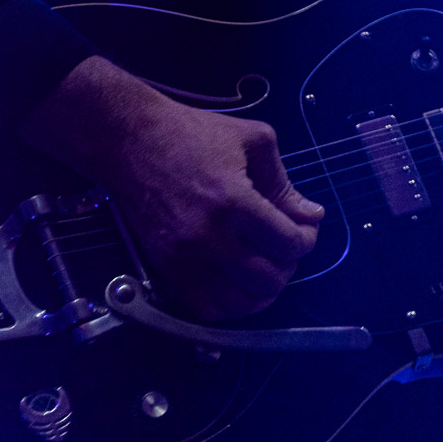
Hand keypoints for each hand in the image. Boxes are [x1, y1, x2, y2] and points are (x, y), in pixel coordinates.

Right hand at [20, 56, 323, 320]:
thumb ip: (283, 182)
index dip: (305, 240)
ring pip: (240, 303)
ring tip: (263, 266)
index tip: (303, 230)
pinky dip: (229, 304)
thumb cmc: (191, 131)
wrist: (130, 139)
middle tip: (283, 247)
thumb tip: (311, 215)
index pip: (287, 244)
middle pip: (268, 279)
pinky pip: (206, 310)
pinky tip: (235, 282)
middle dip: (287, 266)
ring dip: (261, 290)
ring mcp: (184, 258)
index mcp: (234, 201)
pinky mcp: (165, 268)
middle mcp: (209, 237)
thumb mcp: (250, 139)